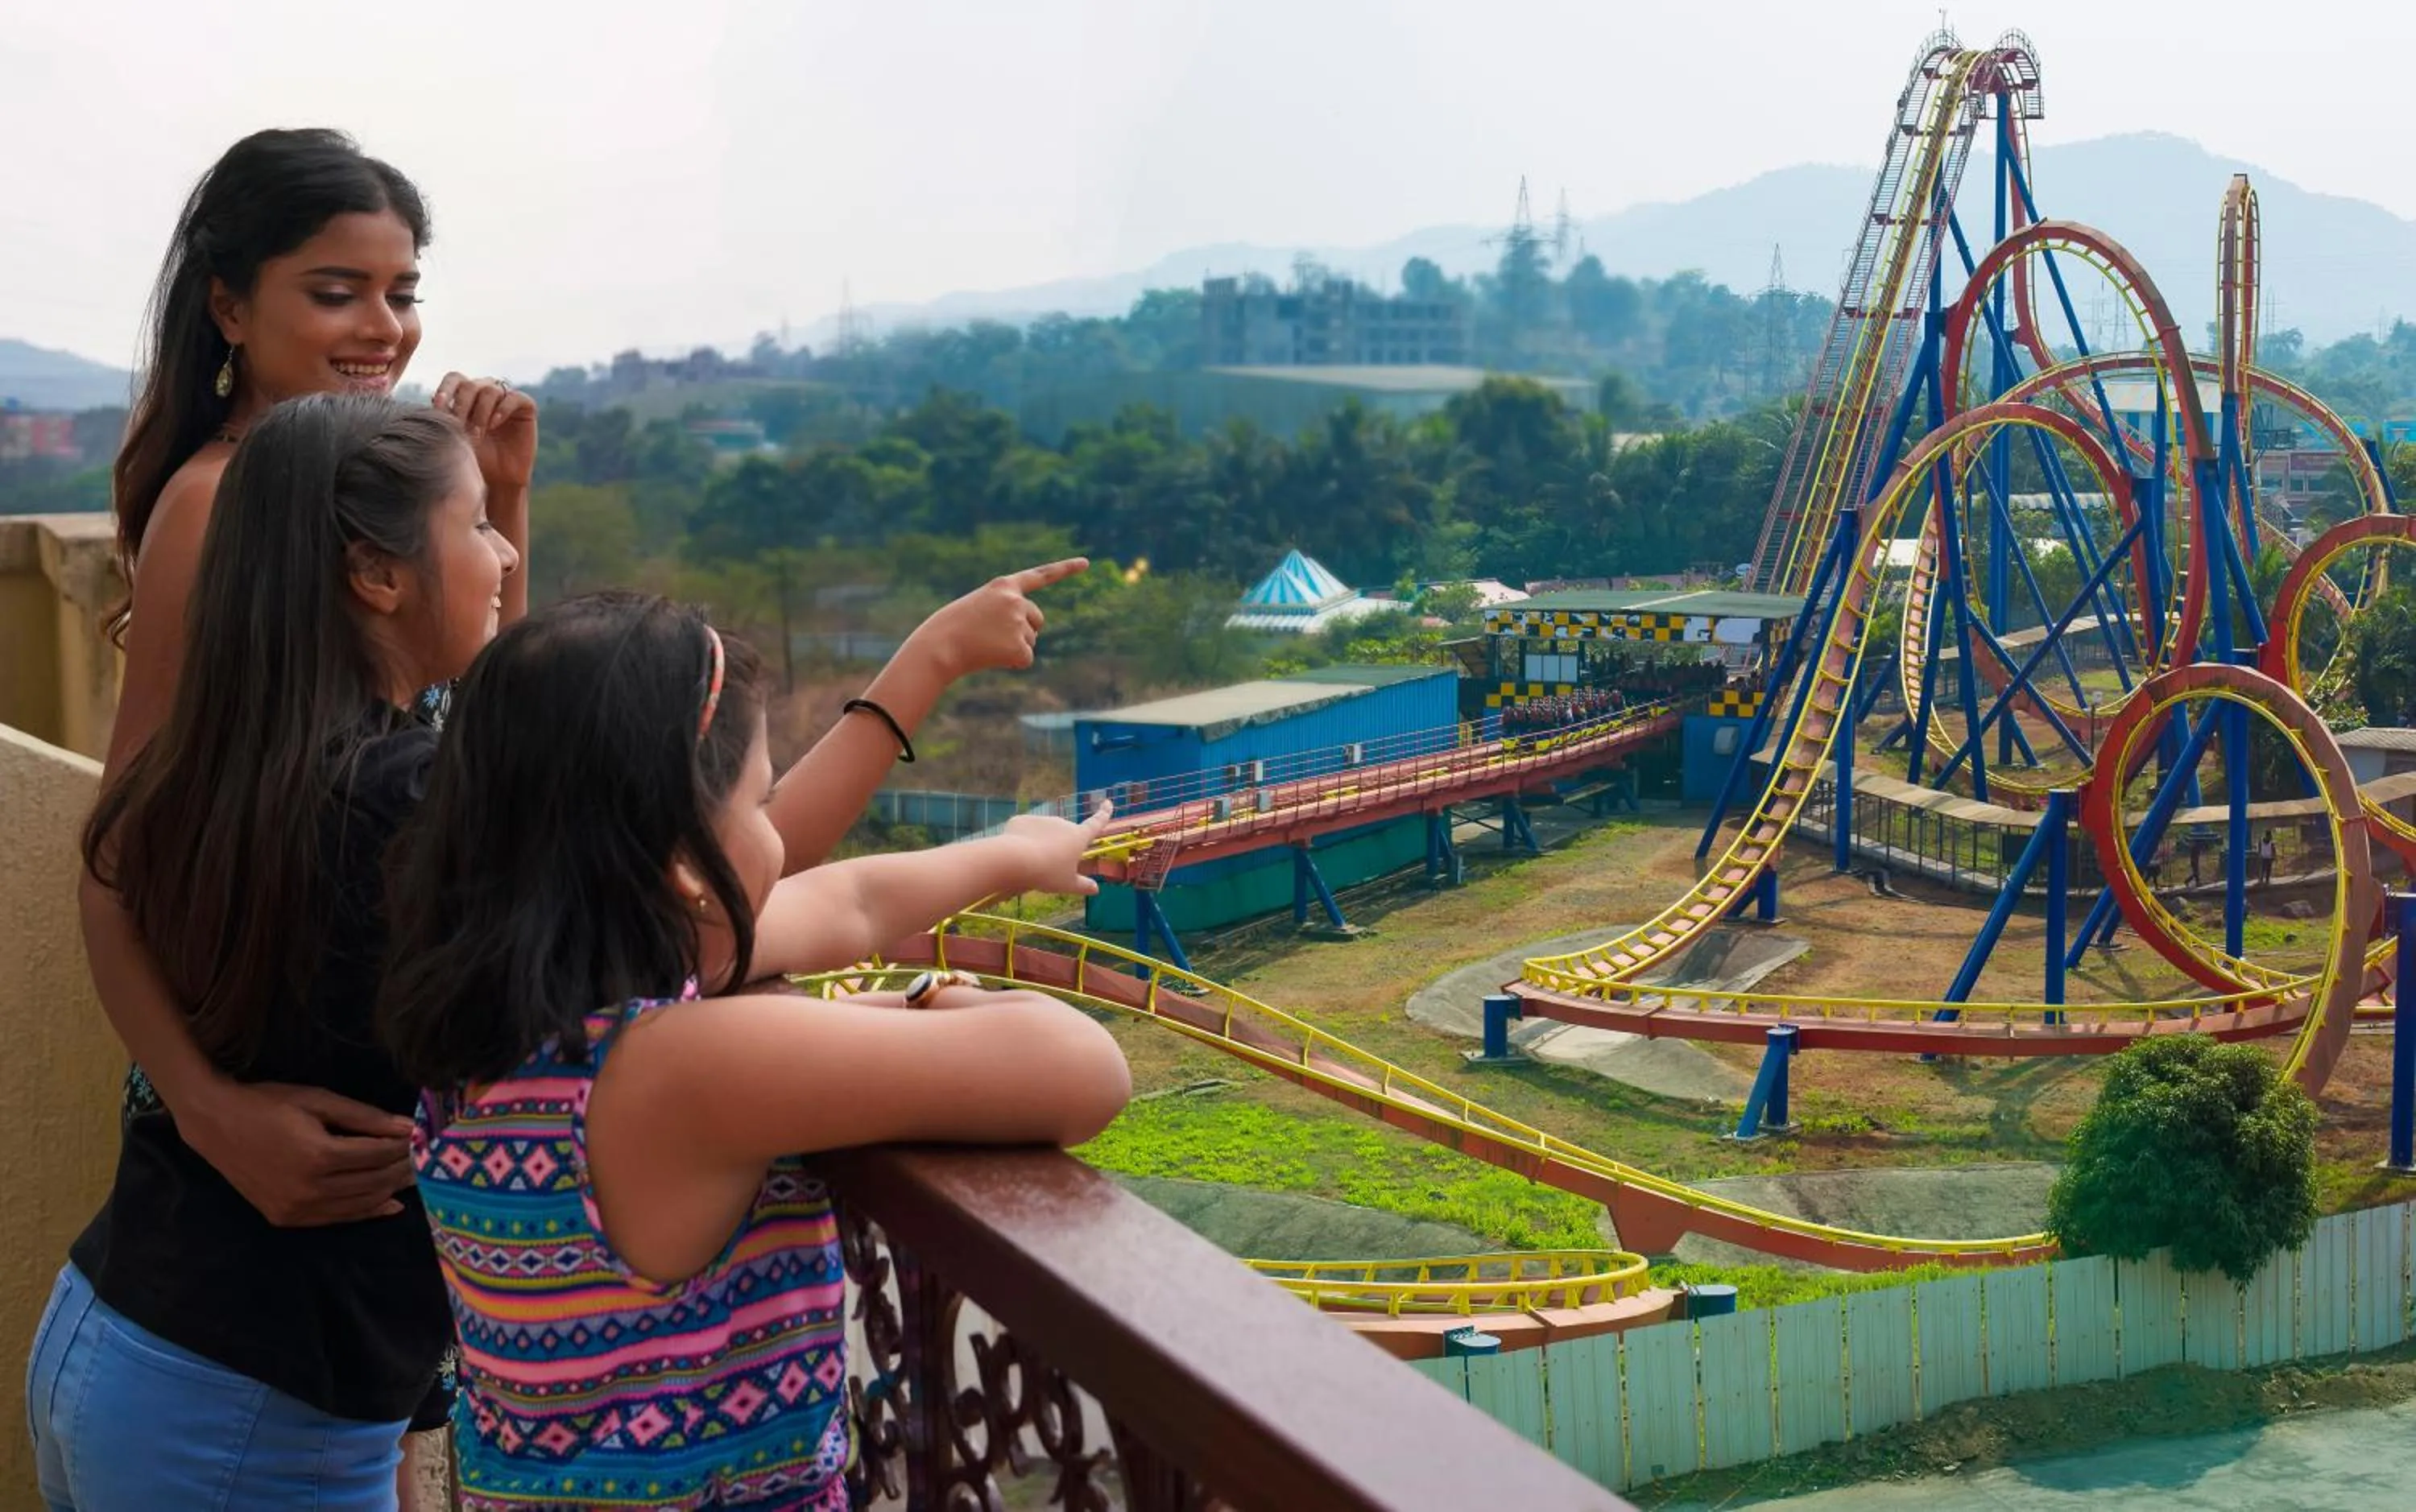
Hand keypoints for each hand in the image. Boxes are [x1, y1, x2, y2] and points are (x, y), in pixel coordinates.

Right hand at [179, 1080, 414, 1225]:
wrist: (214, 1124)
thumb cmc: (268, 1104)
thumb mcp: (319, 1101)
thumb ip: (365, 1118)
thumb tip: (407, 1128)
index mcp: (319, 1155)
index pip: (378, 1155)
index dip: (405, 1147)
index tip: (426, 1139)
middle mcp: (309, 1189)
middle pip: (373, 1182)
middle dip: (404, 1169)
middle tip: (428, 1160)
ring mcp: (296, 1208)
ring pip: (359, 1204)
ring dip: (390, 1191)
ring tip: (415, 1178)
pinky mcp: (286, 1218)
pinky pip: (336, 1218)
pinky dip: (365, 1211)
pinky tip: (389, 1204)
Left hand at [431, 372, 537, 494]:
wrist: (498, 480)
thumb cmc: (473, 459)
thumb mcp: (453, 437)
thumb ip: (445, 416)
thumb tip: (431, 397)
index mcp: (466, 395)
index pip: (455, 379)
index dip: (446, 388)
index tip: (438, 406)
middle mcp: (485, 393)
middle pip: (470, 384)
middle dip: (461, 405)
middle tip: (459, 428)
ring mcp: (506, 398)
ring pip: (490, 390)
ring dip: (480, 412)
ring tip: (478, 434)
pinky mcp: (526, 407)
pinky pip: (514, 397)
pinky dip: (503, 409)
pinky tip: (494, 424)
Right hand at [905, 558, 1088, 681]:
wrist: (939, 647)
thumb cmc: (950, 629)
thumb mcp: (976, 609)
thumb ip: (1002, 611)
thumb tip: (1023, 641)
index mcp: (1003, 586)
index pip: (1040, 575)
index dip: (1065, 569)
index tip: (1086, 563)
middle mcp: (1016, 600)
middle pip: (1037, 619)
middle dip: (1024, 630)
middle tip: (993, 637)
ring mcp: (1019, 622)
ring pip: (1031, 641)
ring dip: (1013, 648)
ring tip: (986, 645)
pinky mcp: (1020, 646)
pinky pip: (1026, 659)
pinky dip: (1012, 663)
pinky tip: (992, 658)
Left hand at [1002, 801, 1114, 896]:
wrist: (1014, 859)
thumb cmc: (1048, 873)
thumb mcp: (1067, 884)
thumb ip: (1082, 886)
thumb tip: (1095, 889)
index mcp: (1078, 836)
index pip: (1096, 823)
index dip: (1104, 813)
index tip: (1108, 802)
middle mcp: (1062, 823)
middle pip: (1065, 834)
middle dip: (1061, 845)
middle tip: (1051, 865)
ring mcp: (1041, 819)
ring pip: (1043, 833)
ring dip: (1041, 844)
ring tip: (1031, 863)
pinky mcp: (1021, 820)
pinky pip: (1025, 831)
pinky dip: (1023, 840)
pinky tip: (1016, 854)